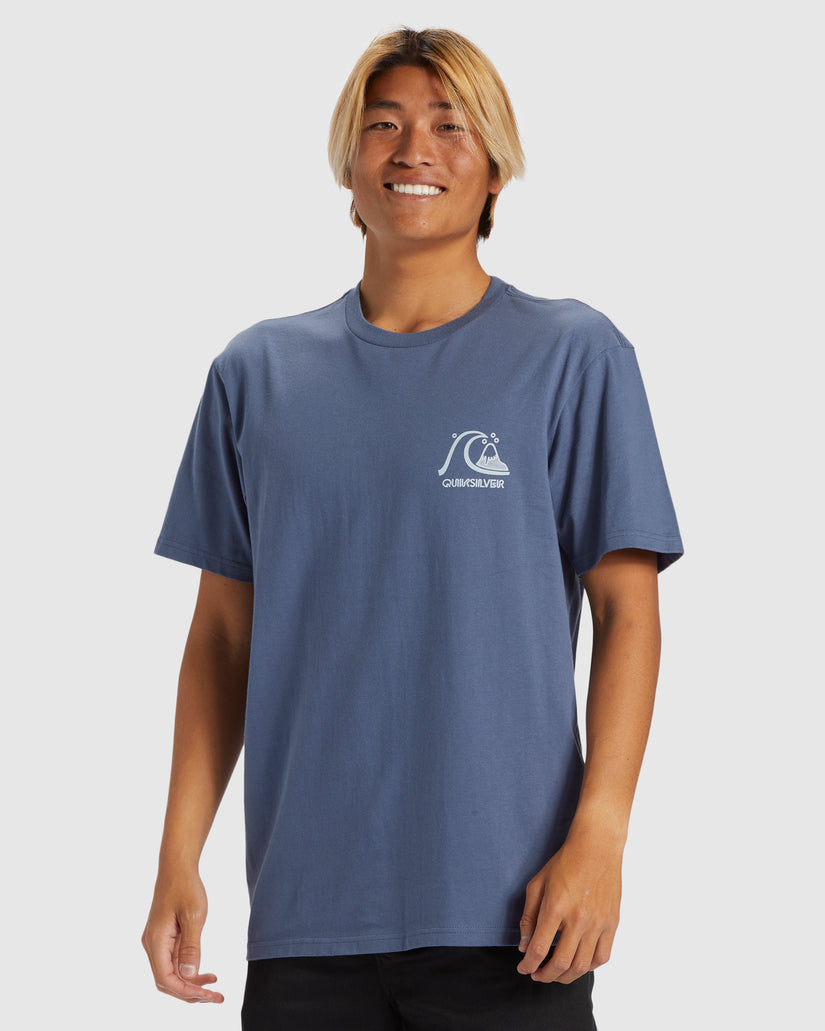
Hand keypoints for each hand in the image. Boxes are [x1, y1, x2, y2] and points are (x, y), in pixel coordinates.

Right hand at [141, 871, 223, 1003]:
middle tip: (215, 997)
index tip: (208, 995)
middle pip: (167, 982)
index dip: (186, 992)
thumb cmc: (185, 887)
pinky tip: (206, 973)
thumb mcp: (193, 916)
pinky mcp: (164, 938)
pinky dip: (189, 971)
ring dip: (191, 983)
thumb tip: (190, 975)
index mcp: (155, 942)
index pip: (166, 979)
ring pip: (171, 973)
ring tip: (214, 988)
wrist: (177, 866)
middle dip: (190, 993)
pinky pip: (174, 962)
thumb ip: (191, 947)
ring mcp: (157, 942)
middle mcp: (152, 945)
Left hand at [516, 830, 621, 983]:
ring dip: (566, 976)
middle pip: (560, 963)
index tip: (523, 968)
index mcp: (555, 907)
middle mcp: (578, 919)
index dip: (528, 965)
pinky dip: (589, 967)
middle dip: (545, 976)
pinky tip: (578, 963)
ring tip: (556, 974)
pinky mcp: (612, 923)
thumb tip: (524, 946)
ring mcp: (598, 923)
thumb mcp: (537, 884)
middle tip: (537, 975)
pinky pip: (602, 956)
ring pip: (582, 966)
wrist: (596, 847)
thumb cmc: (564, 863)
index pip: (539, 949)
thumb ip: (529, 917)